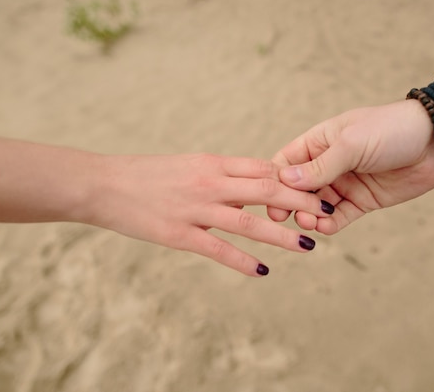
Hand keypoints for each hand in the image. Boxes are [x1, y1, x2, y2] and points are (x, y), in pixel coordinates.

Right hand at [85, 153, 332, 276]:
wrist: (105, 184)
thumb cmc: (149, 174)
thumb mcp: (190, 165)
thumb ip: (222, 174)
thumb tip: (254, 184)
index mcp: (214, 163)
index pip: (265, 168)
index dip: (296, 179)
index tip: (319, 189)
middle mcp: (210, 183)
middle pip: (267, 190)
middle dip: (302, 203)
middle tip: (329, 214)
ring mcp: (195, 209)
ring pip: (249, 222)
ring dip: (282, 235)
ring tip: (309, 245)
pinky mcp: (179, 235)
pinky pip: (218, 249)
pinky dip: (243, 261)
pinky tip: (263, 271)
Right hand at [268, 99, 433, 233]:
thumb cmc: (391, 130)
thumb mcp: (351, 144)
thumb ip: (320, 165)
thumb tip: (286, 181)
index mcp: (319, 142)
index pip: (286, 162)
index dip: (276, 180)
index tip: (268, 197)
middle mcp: (328, 163)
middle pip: (298, 188)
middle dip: (291, 203)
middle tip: (284, 217)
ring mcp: (345, 183)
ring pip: (317, 205)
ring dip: (309, 215)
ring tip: (309, 223)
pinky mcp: (362, 201)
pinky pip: (339, 217)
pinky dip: (329, 224)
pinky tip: (324, 229)